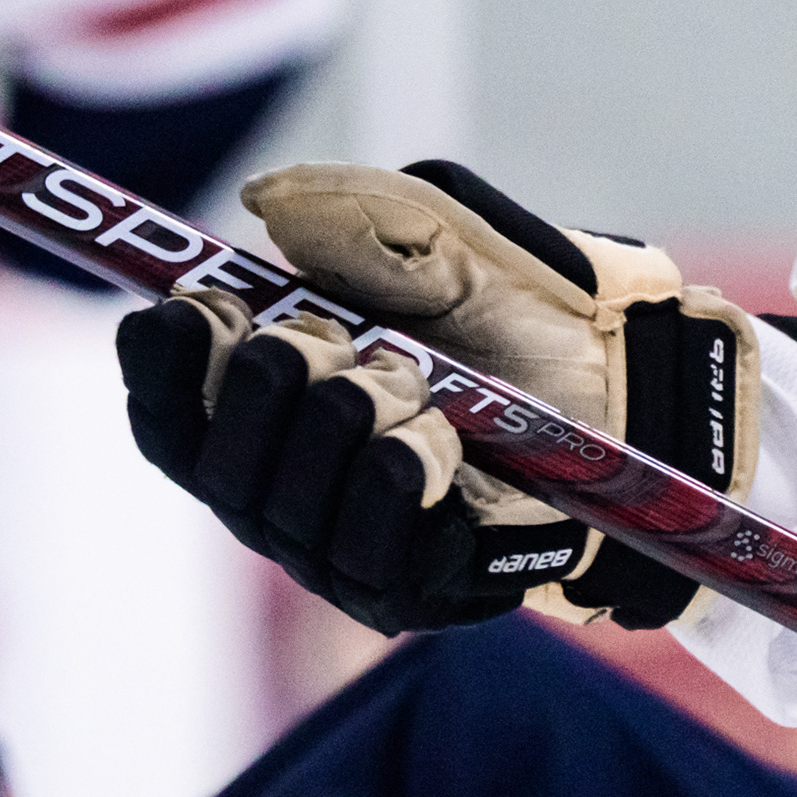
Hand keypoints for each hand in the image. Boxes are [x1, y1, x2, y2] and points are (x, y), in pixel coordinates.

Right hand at [114, 160, 758, 633]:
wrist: (631, 384)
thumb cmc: (521, 317)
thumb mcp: (443, 243)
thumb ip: (358, 218)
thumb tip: (265, 204)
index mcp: (264, 420)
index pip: (166, 417)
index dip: (165, 363)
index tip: (202, 305)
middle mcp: (283, 499)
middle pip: (217, 459)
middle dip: (272, 378)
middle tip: (340, 336)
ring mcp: (343, 555)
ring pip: (288, 502)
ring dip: (347, 419)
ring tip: (411, 376)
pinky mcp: (414, 592)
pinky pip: (373, 545)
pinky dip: (395, 474)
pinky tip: (431, 439)